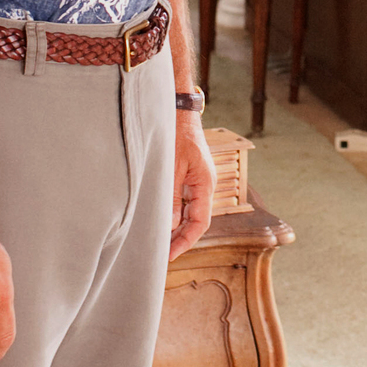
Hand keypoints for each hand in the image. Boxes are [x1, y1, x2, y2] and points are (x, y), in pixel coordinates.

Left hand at [168, 112, 215, 260]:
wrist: (179, 111)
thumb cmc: (177, 134)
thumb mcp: (171, 168)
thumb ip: (172, 197)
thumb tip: (170, 224)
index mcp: (206, 184)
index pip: (200, 222)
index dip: (186, 241)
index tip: (170, 255)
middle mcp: (206, 184)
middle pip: (197, 220)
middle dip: (181, 238)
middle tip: (163, 253)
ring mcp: (199, 180)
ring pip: (191, 212)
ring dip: (178, 226)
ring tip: (160, 240)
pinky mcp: (191, 175)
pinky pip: (186, 201)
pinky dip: (176, 213)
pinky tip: (163, 219)